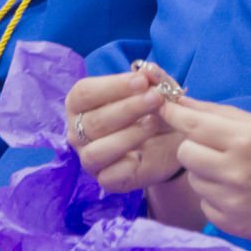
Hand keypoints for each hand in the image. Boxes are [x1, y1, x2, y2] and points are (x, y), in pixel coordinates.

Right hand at [66, 64, 183, 192]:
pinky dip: (126, 166)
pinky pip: (107, 178)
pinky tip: (144, 155)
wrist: (173, 140)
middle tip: (157, 98)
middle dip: (128, 108)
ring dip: (128, 135)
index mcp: (80, 104)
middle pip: (94, 121)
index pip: (84, 93)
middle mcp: (78, 132)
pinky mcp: (105, 180)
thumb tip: (149, 70)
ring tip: (154, 123)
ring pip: (96, 151)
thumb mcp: (156, 89)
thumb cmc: (153, 108)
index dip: (112, 85)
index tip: (142, 81)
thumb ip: (152, 79)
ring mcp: (89, 158)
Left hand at [159, 97, 250, 242]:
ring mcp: (233, 202)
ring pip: (194, 179)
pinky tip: (241, 192)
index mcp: (245, 140)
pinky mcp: (233, 224)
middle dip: (194, 145)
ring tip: (235, 170)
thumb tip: (181, 101)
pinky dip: (216, 196)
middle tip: (216, 146)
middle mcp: (236, 172)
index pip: (191, 124)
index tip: (167, 108)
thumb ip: (219, 114)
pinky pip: (205, 203)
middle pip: (185, 153)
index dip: (174, 114)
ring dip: (205, 172)